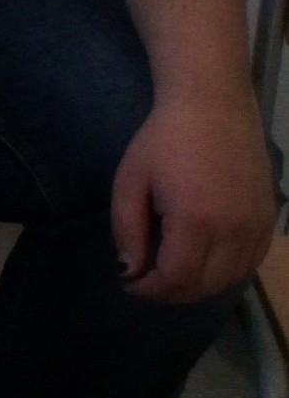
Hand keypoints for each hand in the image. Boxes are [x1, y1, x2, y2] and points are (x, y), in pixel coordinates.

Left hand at [110, 88, 277, 302]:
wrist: (213, 105)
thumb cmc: (163, 140)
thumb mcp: (130, 181)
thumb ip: (127, 231)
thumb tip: (130, 271)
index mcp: (196, 221)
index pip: (177, 279)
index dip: (150, 290)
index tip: (130, 282)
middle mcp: (234, 230)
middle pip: (205, 287)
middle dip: (171, 292)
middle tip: (147, 280)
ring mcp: (257, 226)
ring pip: (230, 280)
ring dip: (198, 286)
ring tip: (171, 273)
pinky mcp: (270, 220)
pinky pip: (250, 263)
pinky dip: (226, 273)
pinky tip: (204, 261)